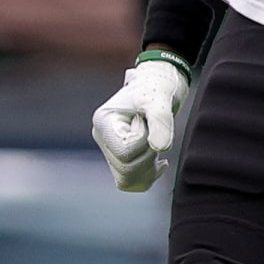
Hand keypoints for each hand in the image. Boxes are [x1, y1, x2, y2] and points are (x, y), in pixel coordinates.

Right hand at [91, 57, 189, 191]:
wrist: (160, 82)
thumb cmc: (156, 85)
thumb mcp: (160, 98)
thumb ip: (160, 122)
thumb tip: (160, 148)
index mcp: (104, 122)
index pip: (124, 152)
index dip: (144, 142)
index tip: (149, 121)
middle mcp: (103, 138)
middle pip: (125, 169)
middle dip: (148, 155)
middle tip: (157, 132)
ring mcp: (111, 149)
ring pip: (127, 180)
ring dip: (149, 168)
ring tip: (157, 143)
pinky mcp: (122, 157)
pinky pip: (131, 181)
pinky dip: (148, 176)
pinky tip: (161, 162)